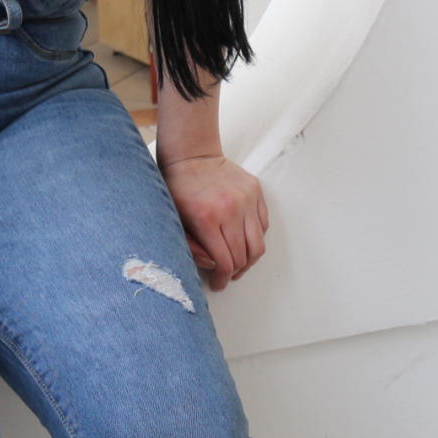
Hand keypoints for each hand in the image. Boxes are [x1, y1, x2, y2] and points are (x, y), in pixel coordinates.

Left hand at [160, 154, 267, 291]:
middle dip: (235, 272)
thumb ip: (191, 248)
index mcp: (207, 218)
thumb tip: (214, 266)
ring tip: (238, 262)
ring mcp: (246, 199)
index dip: (222, 279)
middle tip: (227, 275)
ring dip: (249, 259)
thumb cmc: (178, 187)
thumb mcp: (174, 220)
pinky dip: (255, 237)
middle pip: (244, 256)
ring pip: (258, 244)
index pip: (225, 262)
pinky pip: (263, 224)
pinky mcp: (256, 190)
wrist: (191, 154)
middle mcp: (231, 209)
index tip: (218, 283)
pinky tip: (242, 239)